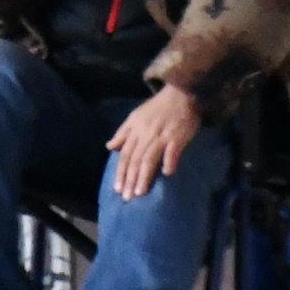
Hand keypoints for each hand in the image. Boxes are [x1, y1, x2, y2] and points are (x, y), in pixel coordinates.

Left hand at [106, 85, 201, 200]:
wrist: (181, 92)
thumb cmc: (158, 107)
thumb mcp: (136, 116)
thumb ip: (123, 133)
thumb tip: (109, 147)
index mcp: (135, 130)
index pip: (125, 154)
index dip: (121, 172)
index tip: (117, 189)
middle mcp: (146, 134)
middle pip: (135, 159)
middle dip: (130, 179)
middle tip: (127, 197)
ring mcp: (162, 135)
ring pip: (150, 158)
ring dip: (144, 176)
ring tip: (140, 192)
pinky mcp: (178, 136)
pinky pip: (172, 151)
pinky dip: (169, 161)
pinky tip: (167, 173)